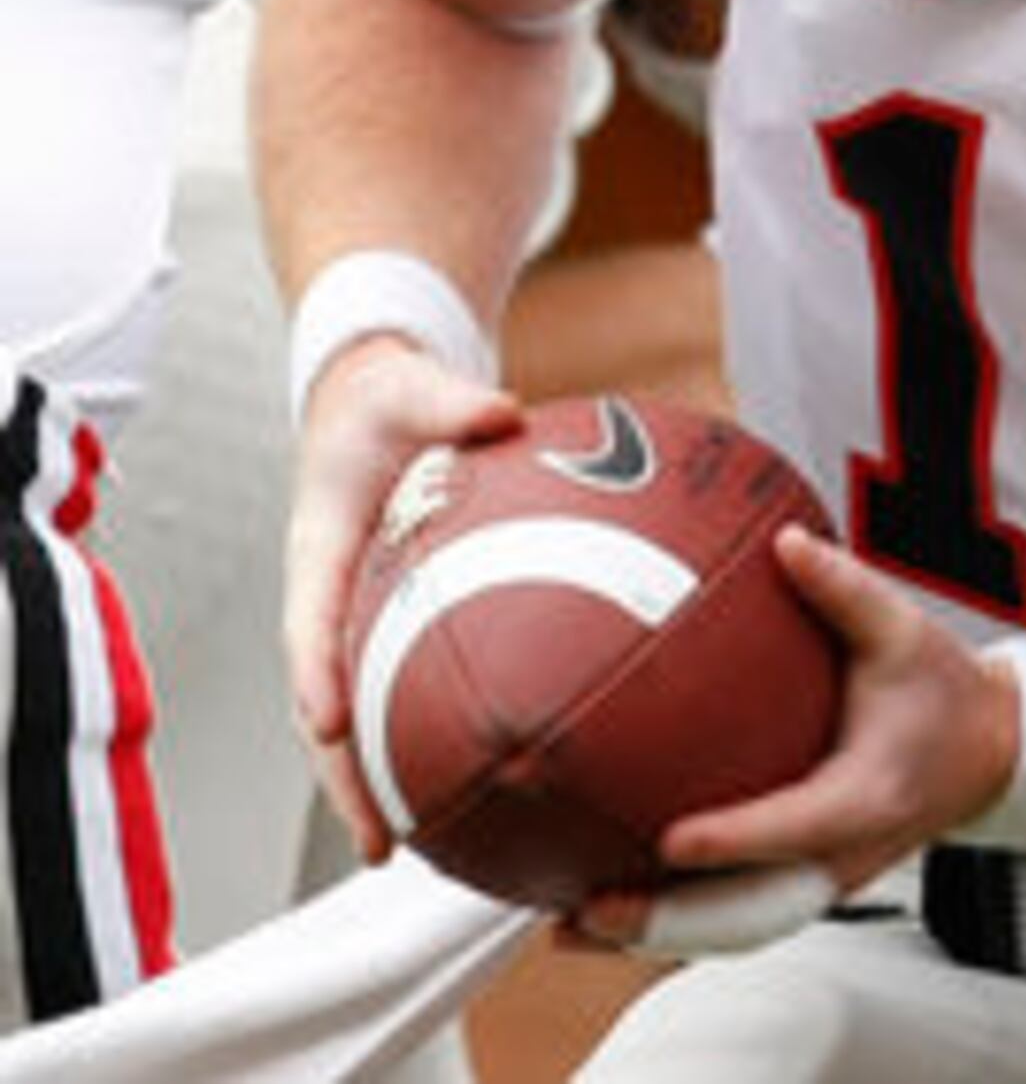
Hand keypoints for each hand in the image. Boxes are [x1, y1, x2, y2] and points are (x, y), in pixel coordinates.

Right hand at [282, 339, 520, 856]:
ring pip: (368, 720)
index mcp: (321, 550)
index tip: (330, 725)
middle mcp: (334, 603)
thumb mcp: (412, 387)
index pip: (310, 622)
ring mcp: (363, 624)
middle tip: (382, 840)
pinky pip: (416, 692)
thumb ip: (450, 401)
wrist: (376, 403)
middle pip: (330, 706)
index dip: (316, 675)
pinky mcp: (400, 631)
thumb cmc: (390, 398)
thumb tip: (502, 412)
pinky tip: (493, 786)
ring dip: (386, 785)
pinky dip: (439, 739)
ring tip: (424, 851)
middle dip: (349, 777)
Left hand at [573, 526, 1018, 950]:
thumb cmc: (945, 692)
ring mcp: (826, 880)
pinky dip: (676, 926)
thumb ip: (844, 590)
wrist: (988, 751)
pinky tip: (612, 916)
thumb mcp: (905, 632)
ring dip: (657, 934)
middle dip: (669, 917)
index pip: (795, 826)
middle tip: (592, 906)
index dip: (735, 840)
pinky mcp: (809, 885)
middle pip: (751, 908)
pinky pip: (739, 920)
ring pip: (736, 928)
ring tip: (574, 924)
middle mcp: (845, 852)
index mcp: (869, 793)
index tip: (672, 841)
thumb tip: (785, 542)